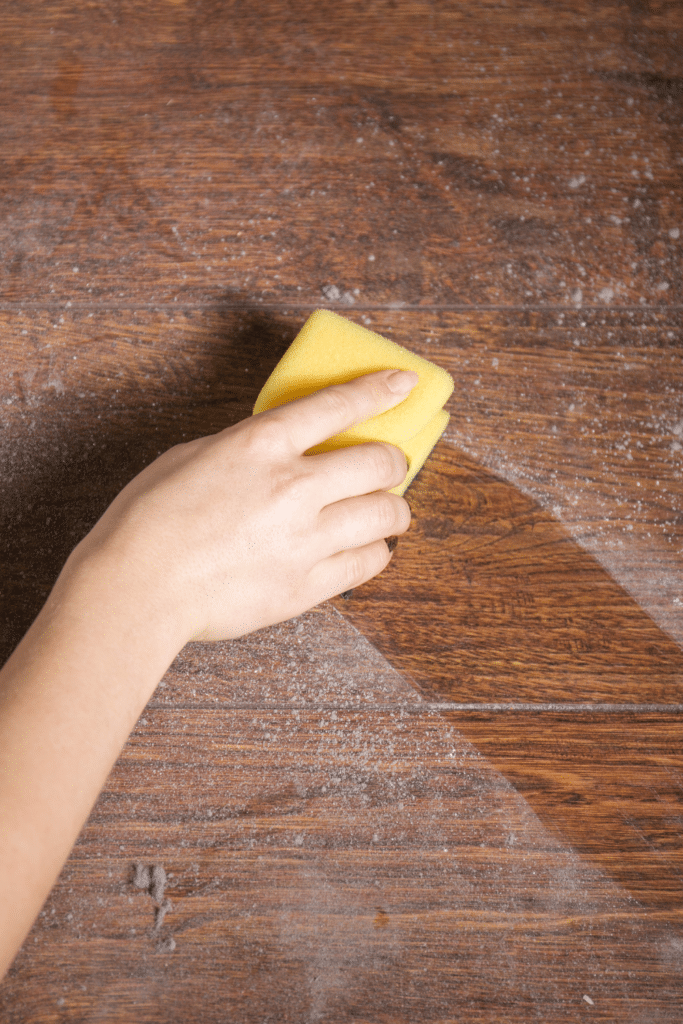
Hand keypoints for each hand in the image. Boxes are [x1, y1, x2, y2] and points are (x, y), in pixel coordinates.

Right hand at [71, 369, 417, 643]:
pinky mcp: (307, 585)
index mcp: (261, 445)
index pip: (339, 405)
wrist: (138, 589)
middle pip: (381, 462)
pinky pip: (368, 562)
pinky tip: (362, 547)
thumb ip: (249, 449)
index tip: (404, 384)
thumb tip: (283, 451)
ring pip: (387, 515)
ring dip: (392, 509)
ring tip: (382, 512)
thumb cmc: (150, 521)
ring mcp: (305, 539)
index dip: (380, 390)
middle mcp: (293, 487)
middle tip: (387, 467)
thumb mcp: (193, 457)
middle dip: (392, 461)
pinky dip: (374, 551)